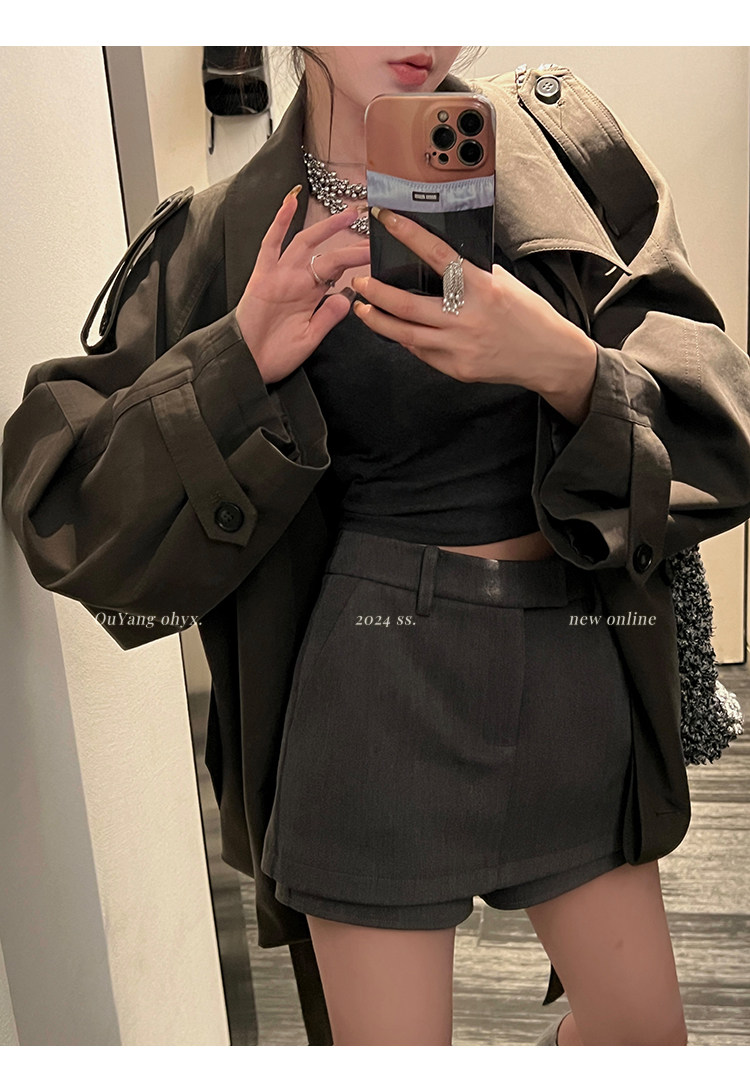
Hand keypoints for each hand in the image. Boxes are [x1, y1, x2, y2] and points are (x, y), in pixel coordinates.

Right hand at [236, 187, 369, 384]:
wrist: (247, 363)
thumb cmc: (275, 354)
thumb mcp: (309, 338)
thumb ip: (327, 317)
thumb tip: (347, 296)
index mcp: (310, 296)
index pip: (338, 271)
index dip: (357, 260)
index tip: (377, 251)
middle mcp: (297, 281)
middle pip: (327, 254)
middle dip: (349, 242)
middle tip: (371, 229)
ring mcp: (279, 275)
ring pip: (304, 243)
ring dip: (325, 227)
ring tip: (347, 214)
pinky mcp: (261, 276)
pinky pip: (270, 244)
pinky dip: (279, 223)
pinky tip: (290, 202)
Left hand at [351, 208, 597, 424]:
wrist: (548, 356)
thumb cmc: (528, 315)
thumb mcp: (503, 283)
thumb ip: (471, 274)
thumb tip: (437, 261)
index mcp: (482, 288)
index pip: (437, 254)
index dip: (408, 235)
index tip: (386, 220)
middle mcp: (467, 318)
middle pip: (407, 304)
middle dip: (376, 292)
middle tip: (360, 281)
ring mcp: (460, 346)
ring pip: (406, 334)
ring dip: (378, 320)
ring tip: (363, 309)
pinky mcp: (457, 368)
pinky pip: (422, 353)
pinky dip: (406, 340)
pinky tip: (395, 330)